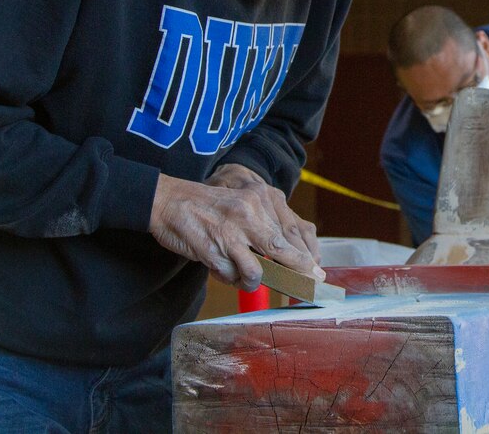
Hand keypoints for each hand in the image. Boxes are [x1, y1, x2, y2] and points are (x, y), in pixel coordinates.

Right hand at [149, 164, 322, 289]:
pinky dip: (227, 278)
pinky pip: (229, 277)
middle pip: (281, 252)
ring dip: (250, 281)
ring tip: (242, 274)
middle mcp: (247, 215)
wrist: (170, 200)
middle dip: (296, 274)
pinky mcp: (210, 250)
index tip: (318, 276)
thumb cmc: (211, 208)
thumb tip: (292, 259)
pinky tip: (220, 266)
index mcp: (259, 201)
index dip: (306, 259)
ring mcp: (228, 233)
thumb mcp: (243, 208)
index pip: (291, 234)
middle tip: (306, 288)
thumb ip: (265, 229)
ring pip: (255, 272)